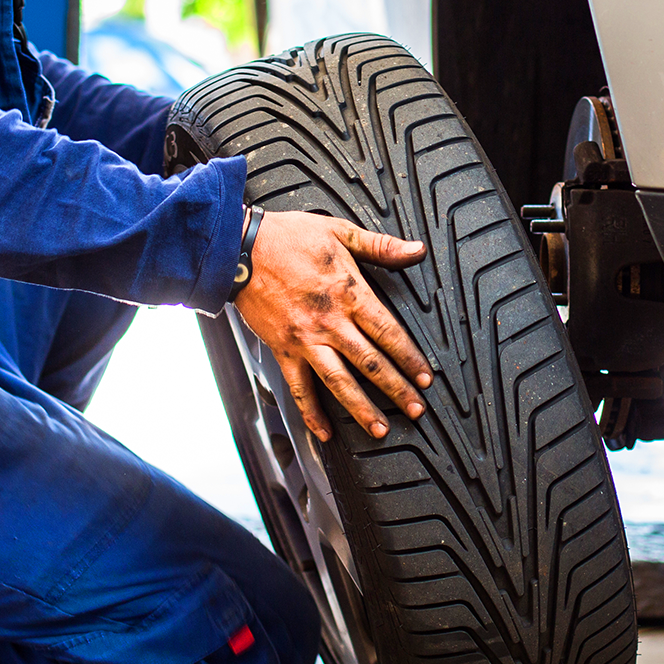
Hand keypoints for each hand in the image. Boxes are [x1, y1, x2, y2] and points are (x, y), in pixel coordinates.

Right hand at [234, 210, 432, 441]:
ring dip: (360, 409)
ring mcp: (304, 339)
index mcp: (348, 293)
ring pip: (338, 382)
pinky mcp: (282, 349)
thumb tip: (416, 250)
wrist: (238, 249)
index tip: (425, 377)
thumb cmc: (286, 238)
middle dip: (396, 390)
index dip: (410, 358)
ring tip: (379, 429)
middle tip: (415, 410)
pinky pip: (298, 387)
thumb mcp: (339, 232)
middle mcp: (329, 322)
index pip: (388, 332)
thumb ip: (381, 245)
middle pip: (370, 363)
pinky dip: (310, 412)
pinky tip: (324, 431)